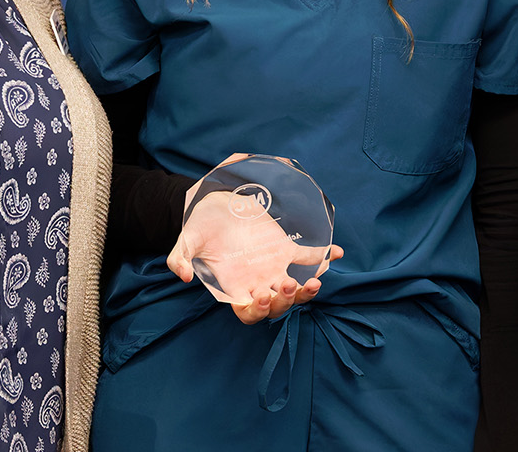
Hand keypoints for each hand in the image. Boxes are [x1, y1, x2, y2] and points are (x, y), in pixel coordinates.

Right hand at [166, 154, 342, 324]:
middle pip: (276, 306)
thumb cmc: (200, 227)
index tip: (261, 299)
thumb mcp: (186, 240)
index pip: (248, 312)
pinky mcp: (283, 249)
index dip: (257, 312)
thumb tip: (184, 276)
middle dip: (285, 303)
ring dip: (305, 291)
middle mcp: (256, 282)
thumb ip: (181, 258)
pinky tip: (336, 252)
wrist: (214, 206)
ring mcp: (272, 267)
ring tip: (314, 282)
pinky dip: (322, 256)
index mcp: (234, 285)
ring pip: (293, 290)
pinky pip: (307, 257)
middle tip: (288, 286)